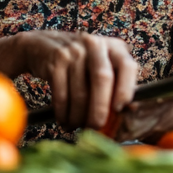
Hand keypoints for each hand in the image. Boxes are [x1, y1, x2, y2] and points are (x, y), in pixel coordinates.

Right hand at [15, 31, 138, 129]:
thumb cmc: (81, 63)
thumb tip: (128, 111)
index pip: (127, 66)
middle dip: (100, 109)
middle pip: (102, 79)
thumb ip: (116, 84)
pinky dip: (63, 112)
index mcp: (114, 47)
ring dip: (78, 116)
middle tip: (96, 127)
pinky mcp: (56, 60)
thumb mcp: (102, 65)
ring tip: (76, 126)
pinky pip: (61, 94)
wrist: (43, 45)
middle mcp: (95, 45)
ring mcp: (74, 50)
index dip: (125, 89)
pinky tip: (64, 120)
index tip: (120, 109)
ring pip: (80, 91)